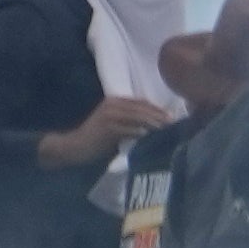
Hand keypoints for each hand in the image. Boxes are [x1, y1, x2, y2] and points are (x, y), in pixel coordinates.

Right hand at [34, 97, 175, 168]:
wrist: (73, 146)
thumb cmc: (96, 139)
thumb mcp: (116, 125)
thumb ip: (131, 121)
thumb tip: (157, 125)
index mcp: (115, 101)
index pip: (143, 102)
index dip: (159, 109)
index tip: (174, 117)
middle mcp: (113, 103)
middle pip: (143, 108)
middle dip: (160, 116)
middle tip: (175, 124)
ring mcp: (110, 114)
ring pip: (139, 117)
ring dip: (155, 124)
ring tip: (167, 130)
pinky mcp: (108, 127)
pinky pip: (130, 129)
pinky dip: (142, 132)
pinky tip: (152, 137)